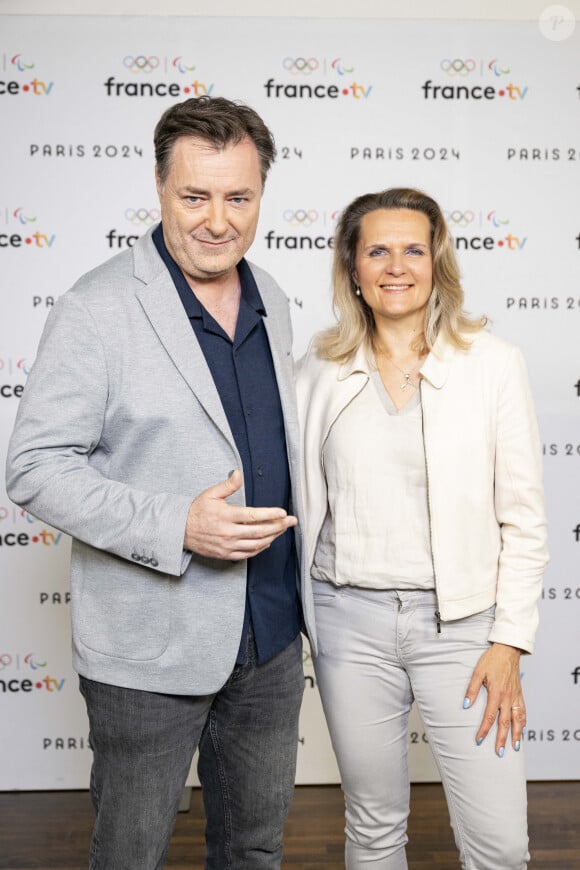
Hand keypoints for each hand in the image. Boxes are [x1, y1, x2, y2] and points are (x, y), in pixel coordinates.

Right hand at [183, 469, 296, 560]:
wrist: (180, 531)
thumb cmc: (197, 511)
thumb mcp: (210, 494)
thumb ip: (227, 485)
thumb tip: (238, 473)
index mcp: (226, 515)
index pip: (253, 516)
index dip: (270, 514)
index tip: (283, 513)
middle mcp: (228, 532)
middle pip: (259, 531)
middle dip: (279, 526)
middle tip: (292, 521)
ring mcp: (228, 545)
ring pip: (256, 543)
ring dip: (273, 537)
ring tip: (282, 530)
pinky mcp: (226, 554)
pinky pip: (248, 554)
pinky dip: (261, 548)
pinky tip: (268, 541)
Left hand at [463, 642, 525, 756]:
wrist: (508, 650)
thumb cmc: (492, 660)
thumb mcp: (478, 672)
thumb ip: (472, 689)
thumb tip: (465, 705)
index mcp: (497, 693)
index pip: (489, 717)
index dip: (484, 730)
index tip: (479, 740)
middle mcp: (508, 698)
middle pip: (505, 723)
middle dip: (501, 739)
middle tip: (499, 753)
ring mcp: (516, 697)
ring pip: (518, 720)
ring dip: (516, 734)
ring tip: (515, 747)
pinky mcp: (520, 694)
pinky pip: (523, 711)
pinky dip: (523, 722)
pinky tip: (522, 729)